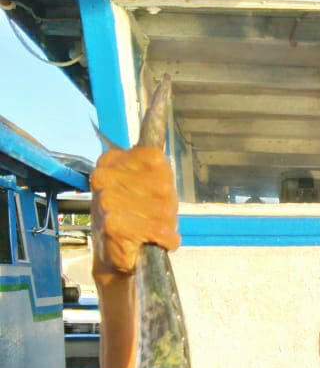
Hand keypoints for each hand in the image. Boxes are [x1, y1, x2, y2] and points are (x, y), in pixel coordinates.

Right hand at [90, 146, 179, 281]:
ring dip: (165, 225)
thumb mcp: (144, 187)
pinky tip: (155, 242)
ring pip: (163, 209)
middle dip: (166, 207)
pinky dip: (166, 240)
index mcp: (111, 159)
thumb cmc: (134, 220)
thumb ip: (153, 165)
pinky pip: (160, 230)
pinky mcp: (116, 225)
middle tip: (150, 218)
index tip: (152, 196)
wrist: (116, 261)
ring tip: (149, 230)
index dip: (162, 183)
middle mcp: (106, 176)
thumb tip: (163, 105)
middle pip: (164, 186)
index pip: (155, 159)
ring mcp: (109, 200)